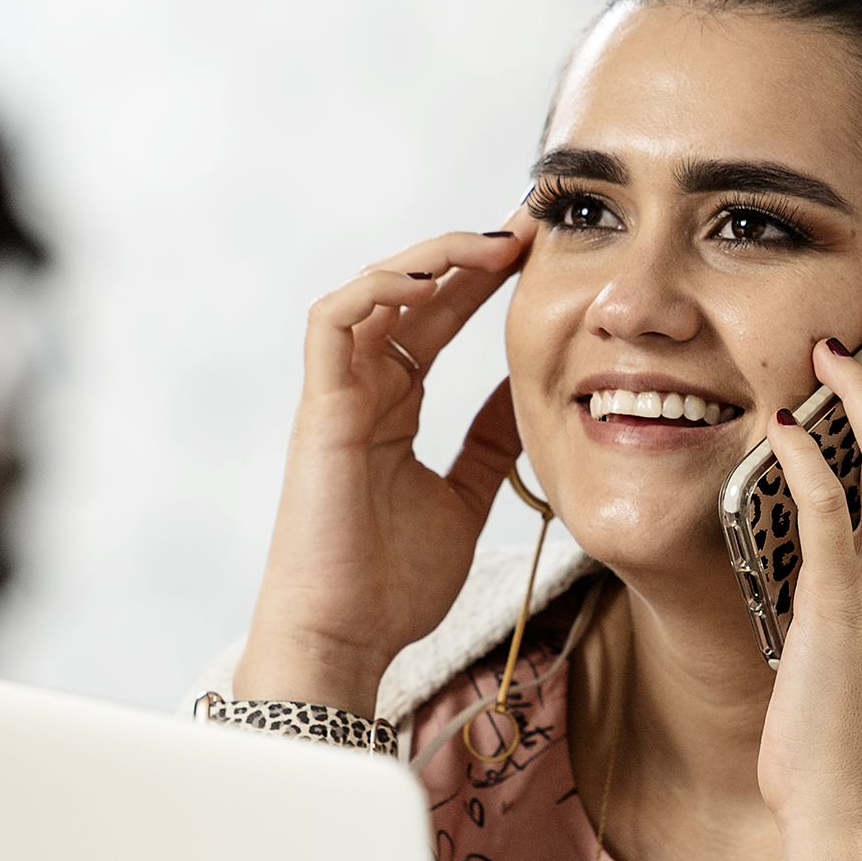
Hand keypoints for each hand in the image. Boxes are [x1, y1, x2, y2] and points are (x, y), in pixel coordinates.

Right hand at [236, 215, 533, 714]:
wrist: (347, 637)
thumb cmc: (391, 584)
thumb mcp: (465, 497)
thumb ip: (487, 442)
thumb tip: (526, 394)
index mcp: (392, 406)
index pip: (437, 318)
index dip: (483, 278)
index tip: (543, 253)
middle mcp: (361, 389)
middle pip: (411, 292)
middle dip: (470, 251)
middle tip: (533, 223)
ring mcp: (335, 395)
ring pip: (372, 290)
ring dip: (432, 259)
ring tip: (494, 243)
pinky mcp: (318, 408)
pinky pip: (334, 321)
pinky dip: (379, 290)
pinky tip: (433, 281)